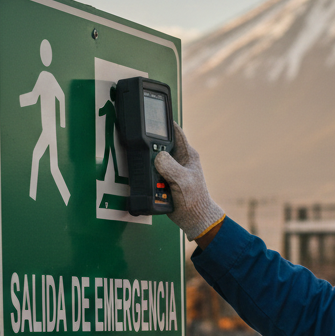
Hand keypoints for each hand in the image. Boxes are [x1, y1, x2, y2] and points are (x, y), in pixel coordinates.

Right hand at [154, 124, 224, 240]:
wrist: (193, 219)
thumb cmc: (194, 199)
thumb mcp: (182, 181)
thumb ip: (171, 167)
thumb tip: (158, 156)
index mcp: (187, 154)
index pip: (174, 131)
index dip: (163, 123)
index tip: (151, 116)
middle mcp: (178, 158)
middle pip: (159, 144)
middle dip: (149, 146)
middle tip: (140, 148)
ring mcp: (171, 168)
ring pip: (153, 158)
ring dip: (147, 164)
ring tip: (146, 170)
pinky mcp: (164, 178)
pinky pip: (151, 172)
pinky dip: (147, 175)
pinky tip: (144, 178)